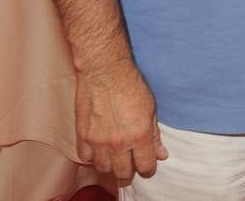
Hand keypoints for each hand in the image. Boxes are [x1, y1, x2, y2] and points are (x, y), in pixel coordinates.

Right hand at [74, 59, 167, 184]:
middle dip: (129, 173)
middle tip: (130, 168)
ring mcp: (98, 141)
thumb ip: (155, 135)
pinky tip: (99, 149)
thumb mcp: (151, 109)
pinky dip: (92, 157)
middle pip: (123, 173)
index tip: (147, 166)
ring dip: (110, 166)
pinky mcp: (83, 135)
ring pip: (104, 168)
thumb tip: (161, 154)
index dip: (148, 169)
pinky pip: (86, 158)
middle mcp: (119, 142)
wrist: (105, 71)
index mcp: (140, 135)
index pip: (146, 166)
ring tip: (115, 157)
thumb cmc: (130, 85)